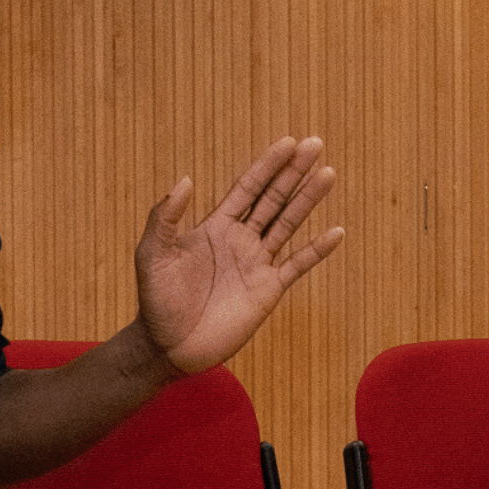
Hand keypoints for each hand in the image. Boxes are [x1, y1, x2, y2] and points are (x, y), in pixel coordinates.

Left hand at [136, 135, 344, 375]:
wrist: (169, 346)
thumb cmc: (156, 300)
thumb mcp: (152, 254)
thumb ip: (164, 217)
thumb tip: (185, 180)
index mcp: (215, 226)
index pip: (247, 188)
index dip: (267, 165)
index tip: (288, 142)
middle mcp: (241, 239)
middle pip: (274, 198)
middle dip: (294, 172)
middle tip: (316, 145)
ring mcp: (257, 263)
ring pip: (289, 224)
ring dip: (308, 200)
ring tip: (328, 174)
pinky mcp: (269, 290)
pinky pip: (298, 265)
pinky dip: (317, 250)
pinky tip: (336, 232)